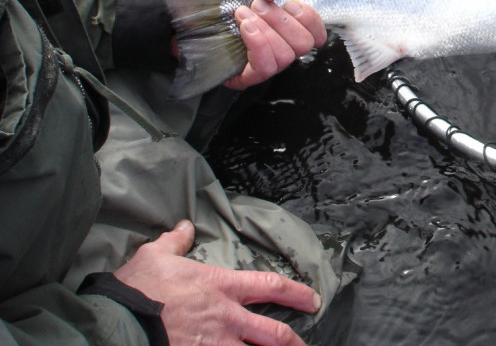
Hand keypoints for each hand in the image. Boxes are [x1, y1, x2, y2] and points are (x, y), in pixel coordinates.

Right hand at [115, 220, 319, 345]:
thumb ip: (175, 241)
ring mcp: (215, 344)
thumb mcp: (157, 255)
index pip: (271, 286)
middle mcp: (227, 318)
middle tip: (304, 345)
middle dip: (293, 341)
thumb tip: (184, 226)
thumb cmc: (138, 288)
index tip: (312, 299)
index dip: (296, 292)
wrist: (118, 321)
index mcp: (222, 287)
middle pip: (273, 333)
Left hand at [221, 0, 326, 90]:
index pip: (316, 34)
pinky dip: (259, 44)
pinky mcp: (244, 77)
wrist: (185, 7)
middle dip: (282, 21)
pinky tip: (245, 27)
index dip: (310, 20)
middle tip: (258, 4)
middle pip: (303, 45)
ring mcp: (262, 64)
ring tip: (244, 13)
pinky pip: (264, 67)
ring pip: (284, 56)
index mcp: (286, 27)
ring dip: (267, 30)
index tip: (289, 3)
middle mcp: (279, 48)